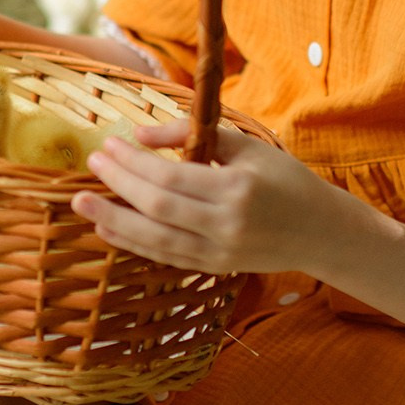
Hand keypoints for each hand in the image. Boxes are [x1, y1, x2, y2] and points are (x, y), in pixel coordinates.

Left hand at [71, 115, 335, 275]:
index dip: (133, 162)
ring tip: (83, 203)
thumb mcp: (247, 146)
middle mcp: (226, 225)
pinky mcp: (215, 269)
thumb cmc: (285, 179)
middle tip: (91, 165)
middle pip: (157, 208)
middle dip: (118, 186)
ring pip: (155, 240)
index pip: (170, 177)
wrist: (321, 231)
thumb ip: (193, 136)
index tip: (108, 144)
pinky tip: (109, 228)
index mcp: (237, 188)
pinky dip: (133, 243)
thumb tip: (140, 134)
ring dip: (114, 221)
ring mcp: (220, 253)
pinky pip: (165, 257)